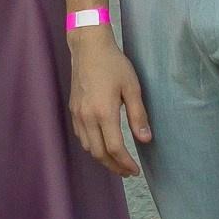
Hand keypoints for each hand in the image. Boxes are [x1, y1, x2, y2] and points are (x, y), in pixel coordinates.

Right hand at [68, 27, 149, 174]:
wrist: (88, 47)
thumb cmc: (113, 64)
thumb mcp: (132, 87)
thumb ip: (138, 115)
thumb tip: (145, 139)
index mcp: (104, 112)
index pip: (115, 148)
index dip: (126, 163)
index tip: (136, 170)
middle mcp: (88, 117)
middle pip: (99, 153)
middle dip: (114, 166)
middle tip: (128, 171)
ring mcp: (78, 114)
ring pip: (88, 147)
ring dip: (102, 158)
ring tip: (117, 161)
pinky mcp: (73, 110)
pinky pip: (81, 136)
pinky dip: (92, 146)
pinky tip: (102, 144)